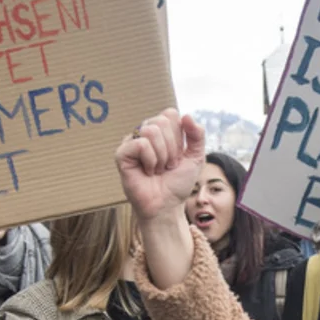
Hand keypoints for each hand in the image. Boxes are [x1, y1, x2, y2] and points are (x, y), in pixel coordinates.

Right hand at [117, 108, 205, 222]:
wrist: (167, 205)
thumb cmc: (178, 183)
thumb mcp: (196, 157)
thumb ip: (197, 135)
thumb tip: (187, 116)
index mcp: (161, 131)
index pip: (170, 114)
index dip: (179, 136)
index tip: (178, 155)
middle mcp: (145, 133)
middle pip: (161, 121)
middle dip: (171, 148)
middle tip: (168, 165)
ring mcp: (132, 142)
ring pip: (150, 131)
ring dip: (162, 155)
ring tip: (158, 169)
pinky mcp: (122, 154)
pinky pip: (140, 144)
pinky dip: (150, 160)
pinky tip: (147, 172)